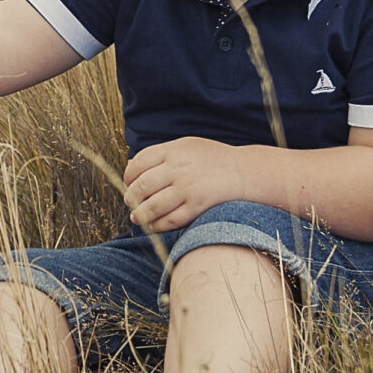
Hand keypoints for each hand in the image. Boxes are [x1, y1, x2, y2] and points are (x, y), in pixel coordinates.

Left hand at [121, 136, 255, 232]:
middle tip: (130, 202)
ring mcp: (187, 189)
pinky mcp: (196, 207)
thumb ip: (160, 155)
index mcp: (173, 151)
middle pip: (142, 186)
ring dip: (140, 215)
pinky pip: (170, 220)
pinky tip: (153, 226)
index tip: (128, 183)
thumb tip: (131, 166)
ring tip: (137, 217)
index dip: (128, 175)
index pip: (139, 163)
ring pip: (153, 206)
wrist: (244, 172)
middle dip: (131, 197)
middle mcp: (178, 169)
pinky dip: (157, 225)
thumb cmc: (213, 159)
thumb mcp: (187, 146)